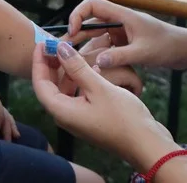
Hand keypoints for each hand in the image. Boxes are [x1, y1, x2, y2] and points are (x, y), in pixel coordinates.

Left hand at [32, 41, 175, 168]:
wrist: (147, 144)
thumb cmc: (124, 118)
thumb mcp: (99, 88)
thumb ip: (77, 68)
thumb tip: (60, 49)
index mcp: (62, 111)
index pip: (40, 84)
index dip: (39, 62)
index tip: (41, 43)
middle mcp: (66, 117)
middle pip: (49, 86)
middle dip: (50, 65)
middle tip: (55, 44)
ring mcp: (78, 118)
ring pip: (63, 90)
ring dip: (65, 71)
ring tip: (70, 51)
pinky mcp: (89, 117)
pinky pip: (76, 95)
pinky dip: (77, 80)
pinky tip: (86, 67)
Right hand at [67, 0, 186, 70]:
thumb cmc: (169, 46)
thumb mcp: (144, 53)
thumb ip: (120, 57)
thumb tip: (97, 63)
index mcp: (123, 15)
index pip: (92, 5)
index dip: (77, 15)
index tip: (72, 33)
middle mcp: (119, 21)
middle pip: (89, 21)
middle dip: (75, 34)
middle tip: (63, 51)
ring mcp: (122, 33)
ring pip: (96, 35)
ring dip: (84, 45)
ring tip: (72, 61)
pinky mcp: (125, 44)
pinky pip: (105, 46)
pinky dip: (96, 54)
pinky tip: (91, 68)